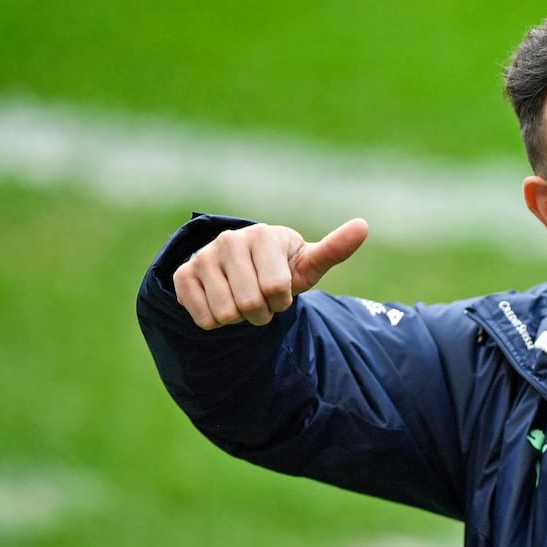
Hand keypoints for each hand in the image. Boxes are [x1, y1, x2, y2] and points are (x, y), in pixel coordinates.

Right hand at [174, 219, 369, 329]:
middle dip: (261, 313)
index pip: (277, 290)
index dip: (282, 301)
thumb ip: (335, 248)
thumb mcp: (308, 263)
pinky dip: (215, 321)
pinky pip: (203, 318)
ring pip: (225, 314)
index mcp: (264, 235)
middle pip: (250, 305)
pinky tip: (221, 302)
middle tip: (261, 300)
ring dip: (239, 319)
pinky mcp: (182, 275)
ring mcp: (202, 256)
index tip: (281, 290)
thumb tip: (364, 225)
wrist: (242, 269)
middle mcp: (230, 240)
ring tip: (242, 300)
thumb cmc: (281, 268)